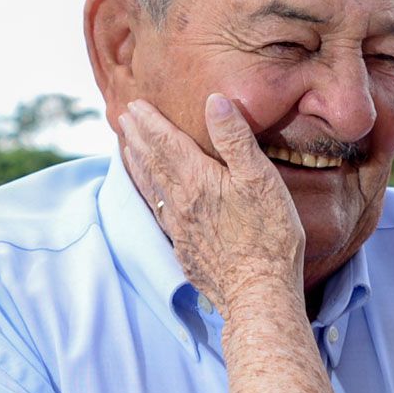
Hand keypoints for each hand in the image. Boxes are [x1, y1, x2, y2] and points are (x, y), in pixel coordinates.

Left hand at [117, 95, 304, 307]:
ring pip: (150, 187)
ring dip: (137, 163)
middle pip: (152, 162)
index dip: (150, 121)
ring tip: (127, 147)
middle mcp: (180, 202)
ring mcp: (180, 228)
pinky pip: (158, 213)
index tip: (136, 104)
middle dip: (137, 137)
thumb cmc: (269, 235)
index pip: (165, 142)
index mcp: (197, 179)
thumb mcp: (260, 179)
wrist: (258, 293)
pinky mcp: (185, 249)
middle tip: (124, 117)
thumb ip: (235, 138)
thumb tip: (214, 100)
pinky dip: (148, 194)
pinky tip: (150, 195)